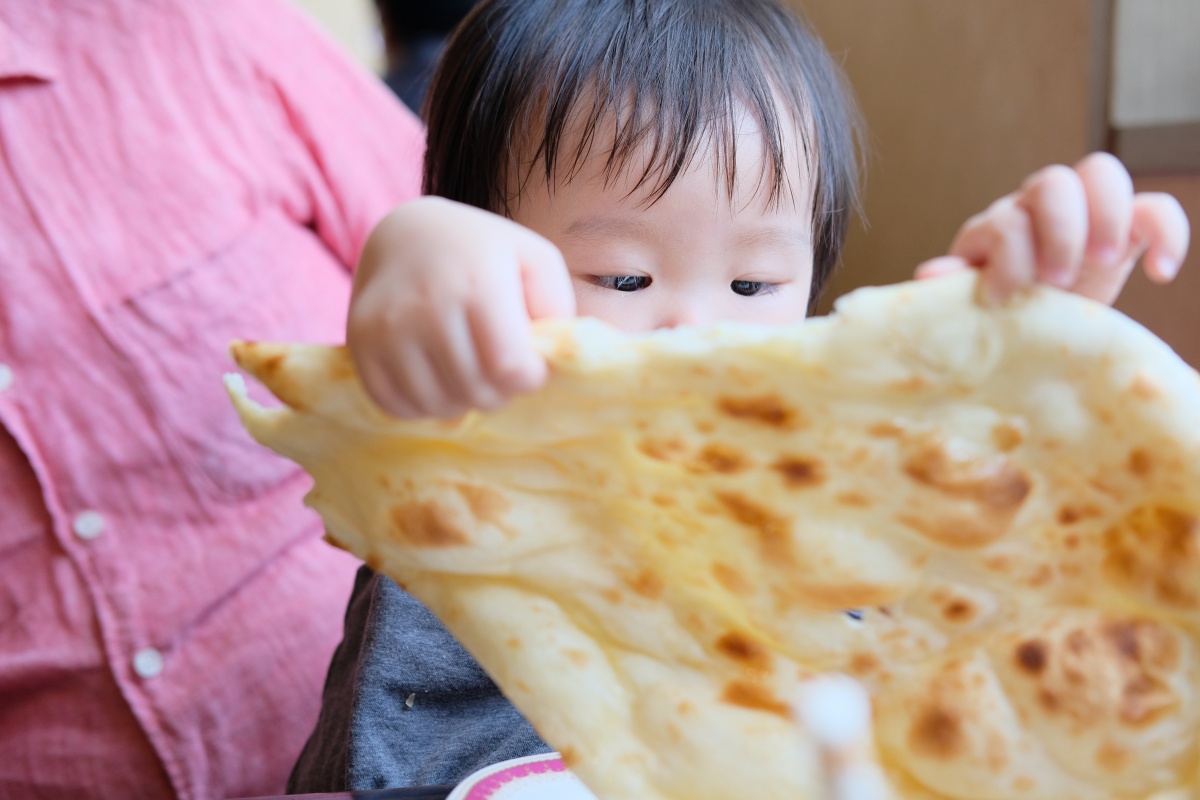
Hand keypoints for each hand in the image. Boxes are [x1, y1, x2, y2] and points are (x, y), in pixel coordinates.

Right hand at [347, 197, 574, 417]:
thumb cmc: (484, 253)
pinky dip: (422, 404)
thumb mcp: (534, 260)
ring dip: (461, 401)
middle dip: (498, 391)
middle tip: (496, 368)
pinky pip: (397, 407)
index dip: (529, 377)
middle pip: (477, 393)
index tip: (528, 362)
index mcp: (477, 283)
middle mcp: (427, 305)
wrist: (407, 234)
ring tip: (467, 371)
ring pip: (438, 406)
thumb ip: (556, 307)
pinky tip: (435, 376)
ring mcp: (387, 327)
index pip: (510, 368)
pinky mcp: (360, 346)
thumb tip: (549, 359)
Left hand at [915, 152, 1189, 305]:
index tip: (1005, 297)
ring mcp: (1085, 215)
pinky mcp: (1126, 232)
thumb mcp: (973, 307)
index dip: (1008, 253)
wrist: (1034, 331)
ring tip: (1102, 264)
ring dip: (1105, 216)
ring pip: (1101, 173)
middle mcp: (1038, 212)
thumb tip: (929, 276)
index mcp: (997, 230)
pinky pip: (1155, 208)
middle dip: (1059, 229)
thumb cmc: (999, 316)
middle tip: (1058, 280)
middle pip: (1053, 182)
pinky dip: (1166, 233)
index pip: (1007, 218)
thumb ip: (955, 287)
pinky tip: (1161, 272)